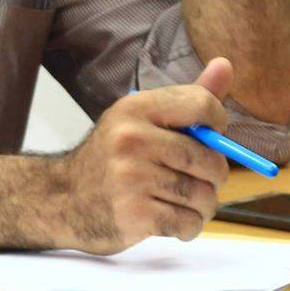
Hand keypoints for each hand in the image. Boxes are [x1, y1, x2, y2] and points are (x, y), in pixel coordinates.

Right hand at [58, 58, 233, 253]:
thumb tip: (226, 64)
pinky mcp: (134, 214)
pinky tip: (167, 218)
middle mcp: (130, 139)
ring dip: (201, 205)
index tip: (205, 136)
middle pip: (210, 161)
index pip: (202, 105)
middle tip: (192, 178)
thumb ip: (188, 98)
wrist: (63, 198)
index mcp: (134, 108)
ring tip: (177, 200)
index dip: (217, 124)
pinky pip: (189, 223)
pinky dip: (186, 226)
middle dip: (212, 176)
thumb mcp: (142, 119)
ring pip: (204, 196)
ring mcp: (130, 178)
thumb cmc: (114, 157)